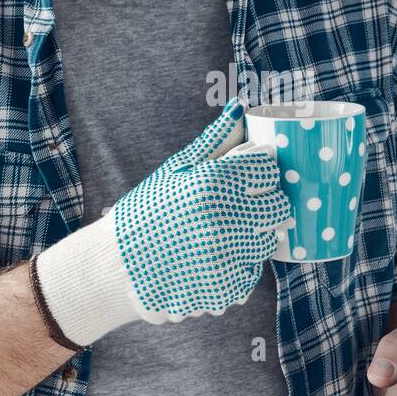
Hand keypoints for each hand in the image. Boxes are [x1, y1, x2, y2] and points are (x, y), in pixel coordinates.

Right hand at [33, 97, 290, 345]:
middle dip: (266, 205)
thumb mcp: (176, 169)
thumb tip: (241, 107)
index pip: (269, 169)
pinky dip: (240, 266)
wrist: (117, 266)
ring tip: (224, 235)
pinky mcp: (225, 288)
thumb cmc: (149, 209)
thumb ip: (215, 141)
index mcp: (212, 182)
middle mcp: (223, 219)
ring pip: (269, 242)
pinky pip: (253, 272)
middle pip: (278, 207)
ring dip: (254, 237)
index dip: (261, 173)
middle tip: (242, 209)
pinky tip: (214, 260)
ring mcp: (226, 257)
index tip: (250, 178)